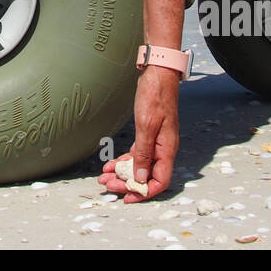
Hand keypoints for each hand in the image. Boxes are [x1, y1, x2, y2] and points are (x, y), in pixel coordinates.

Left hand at [97, 66, 179, 201]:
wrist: (158, 73)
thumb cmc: (155, 96)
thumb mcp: (147, 125)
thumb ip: (144, 152)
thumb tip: (141, 178)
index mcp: (167, 149)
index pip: (159, 181)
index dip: (144, 193)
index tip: (126, 197)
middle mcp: (163, 149)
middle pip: (147, 176)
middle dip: (127, 184)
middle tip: (107, 186)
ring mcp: (156, 142)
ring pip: (140, 166)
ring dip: (122, 173)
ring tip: (103, 178)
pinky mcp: (148, 134)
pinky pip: (136, 154)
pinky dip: (123, 161)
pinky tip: (109, 164)